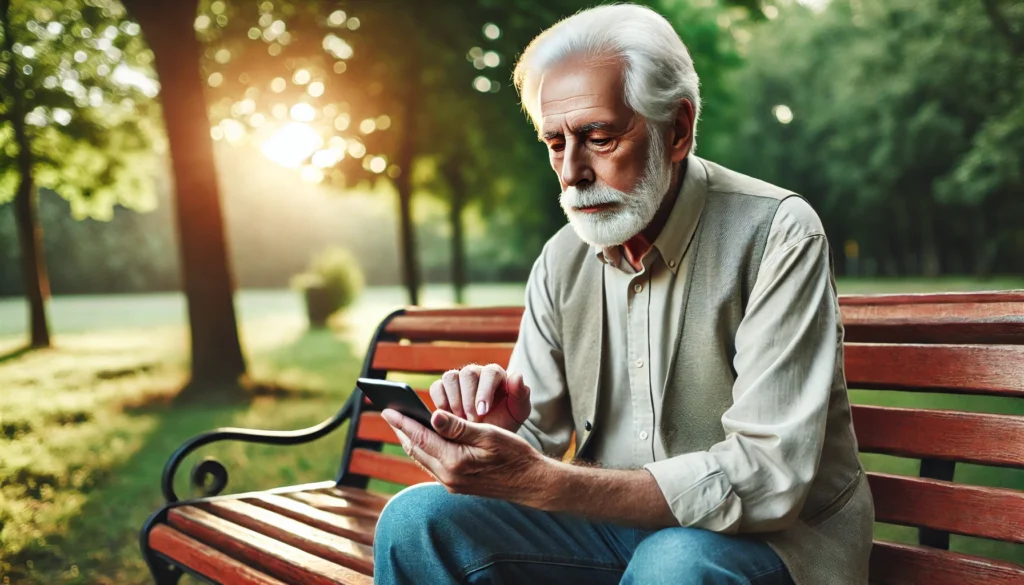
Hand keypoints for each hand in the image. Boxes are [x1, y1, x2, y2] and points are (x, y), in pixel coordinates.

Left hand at [382, 408, 548, 504]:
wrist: (531, 482)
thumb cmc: (514, 454)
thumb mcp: (489, 434)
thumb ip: (458, 427)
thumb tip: (432, 416)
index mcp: (455, 461)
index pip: (421, 438)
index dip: (403, 422)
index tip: (387, 409)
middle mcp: (449, 477)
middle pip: (416, 450)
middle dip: (402, 431)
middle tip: (389, 413)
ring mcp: (452, 484)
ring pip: (423, 459)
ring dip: (411, 441)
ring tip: (402, 424)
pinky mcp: (457, 486)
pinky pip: (432, 465)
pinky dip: (425, 450)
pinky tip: (424, 440)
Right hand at [429, 364, 530, 431]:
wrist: (489, 436)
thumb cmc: (505, 420)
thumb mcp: (518, 411)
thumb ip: (521, 394)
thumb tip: (516, 377)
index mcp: (495, 374)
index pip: (489, 373)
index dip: (485, 391)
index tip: (483, 411)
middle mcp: (476, 373)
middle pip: (467, 374)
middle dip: (468, 399)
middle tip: (472, 420)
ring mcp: (458, 379)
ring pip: (450, 377)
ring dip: (453, 400)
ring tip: (459, 420)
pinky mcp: (443, 389)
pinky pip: (437, 387)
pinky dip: (440, 400)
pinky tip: (446, 417)